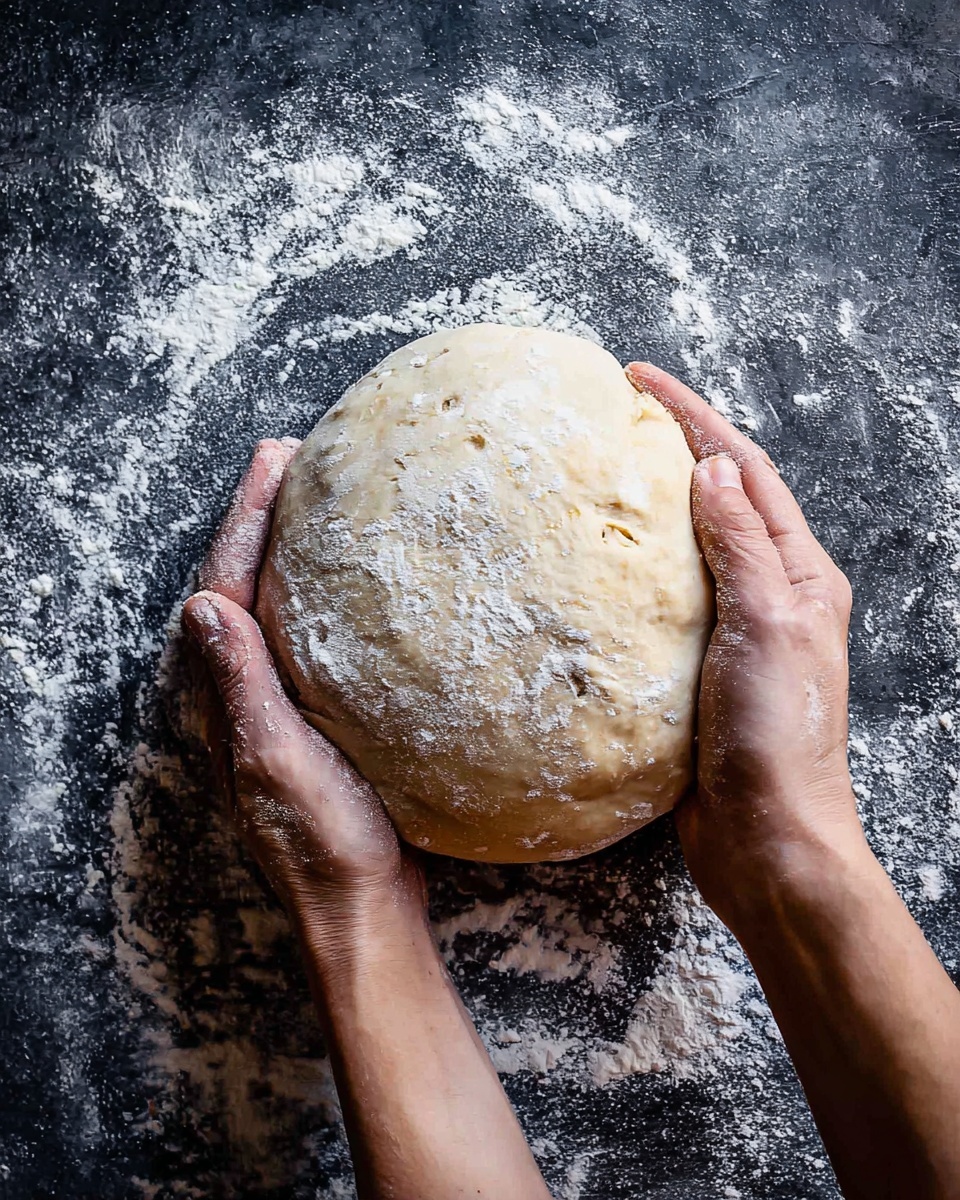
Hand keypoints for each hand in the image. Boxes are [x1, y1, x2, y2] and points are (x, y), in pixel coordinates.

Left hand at [182, 439, 421, 939]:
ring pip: (278, 604)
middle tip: (299, 456)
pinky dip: (324, 592)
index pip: (227, 585)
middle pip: (245, 582)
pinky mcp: (318, 717)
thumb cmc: (326, 846)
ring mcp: (282, 704)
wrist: (362, 909)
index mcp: (233, 697)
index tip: (277, 458)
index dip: (247, 517)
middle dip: (264, 515)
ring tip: (323, 497)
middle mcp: (248, 693)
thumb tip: (203, 606)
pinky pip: (312, 634)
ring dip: (291, 546)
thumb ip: (244, 687)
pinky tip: (359, 582)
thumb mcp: (281, 763)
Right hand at [626, 364, 864, 926]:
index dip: (696, 418)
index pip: (746, 472)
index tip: (642, 379)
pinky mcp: (697, 670)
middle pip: (721, 499)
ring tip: (603, 473)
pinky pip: (663, 602)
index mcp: (802, 576)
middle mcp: (773, 595)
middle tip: (618, 412)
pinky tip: (596, 568)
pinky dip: (633, 572)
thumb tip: (714, 467)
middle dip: (676, 447)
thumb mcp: (766, 626)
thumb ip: (740, 545)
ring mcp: (734, 632)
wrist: (767, 840)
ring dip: (652, 505)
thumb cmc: (779, 739)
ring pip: (689, 548)